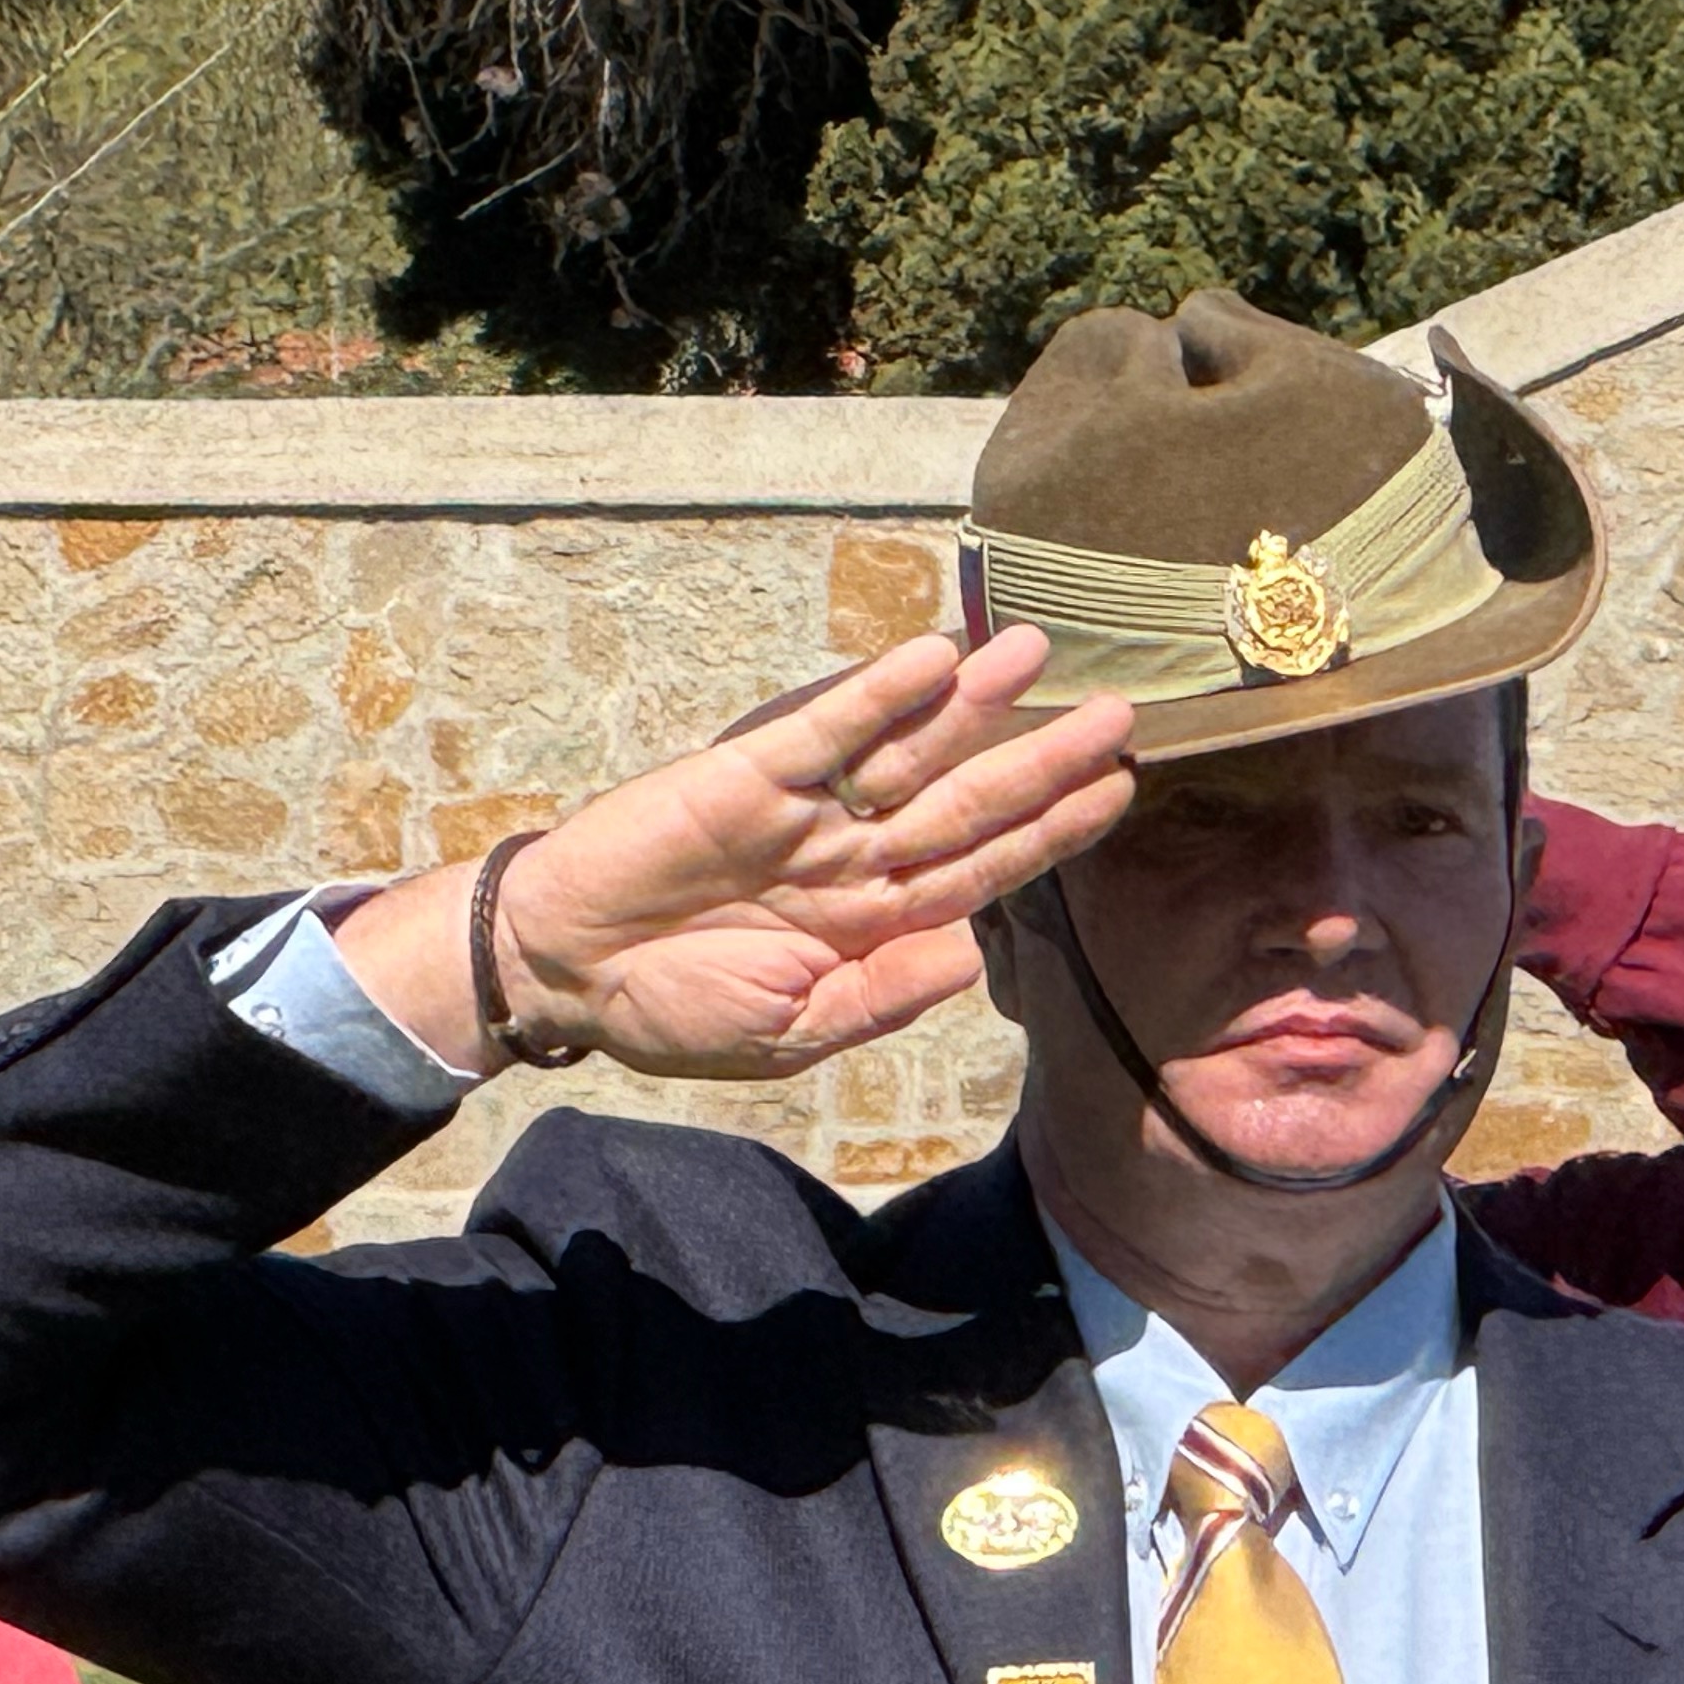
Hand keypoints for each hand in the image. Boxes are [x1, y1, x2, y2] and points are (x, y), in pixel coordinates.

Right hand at [333, 629, 1137, 1079]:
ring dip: (974, 702)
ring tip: (1037, 651)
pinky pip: (825, 731)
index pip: (985, 867)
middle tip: (1118, 714)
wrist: (564, 975)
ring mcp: (806, 812)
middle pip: (968, 800)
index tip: (1118, 790)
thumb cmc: (679, 1012)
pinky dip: (876, 695)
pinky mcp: (746, 776)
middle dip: (1042, 758)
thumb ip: (882, 996)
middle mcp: (855, 858)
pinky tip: (932, 658)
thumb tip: (971, 956)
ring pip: (908, 751)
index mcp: (876, 922)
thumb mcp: (792, 1032)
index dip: (1053, 830)